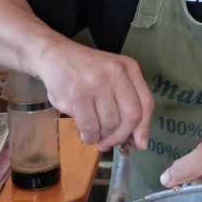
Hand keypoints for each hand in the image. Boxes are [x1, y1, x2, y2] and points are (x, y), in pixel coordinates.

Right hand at [35, 40, 153, 151]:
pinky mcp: (78, 95)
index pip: (146, 103)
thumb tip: (139, 141)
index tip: (140, 145)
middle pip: (131, 116)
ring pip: (110, 124)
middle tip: (110, 143)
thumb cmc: (87, 70)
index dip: (144, 128)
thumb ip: (127, 102)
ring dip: (102, 137)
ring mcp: (97, 83)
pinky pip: (90, 126)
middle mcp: (116, 73)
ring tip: (95, 134)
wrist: (55, 56)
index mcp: (130, 68)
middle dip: (121, 136)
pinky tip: (86, 133)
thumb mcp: (113, 76)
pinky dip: (90, 136)